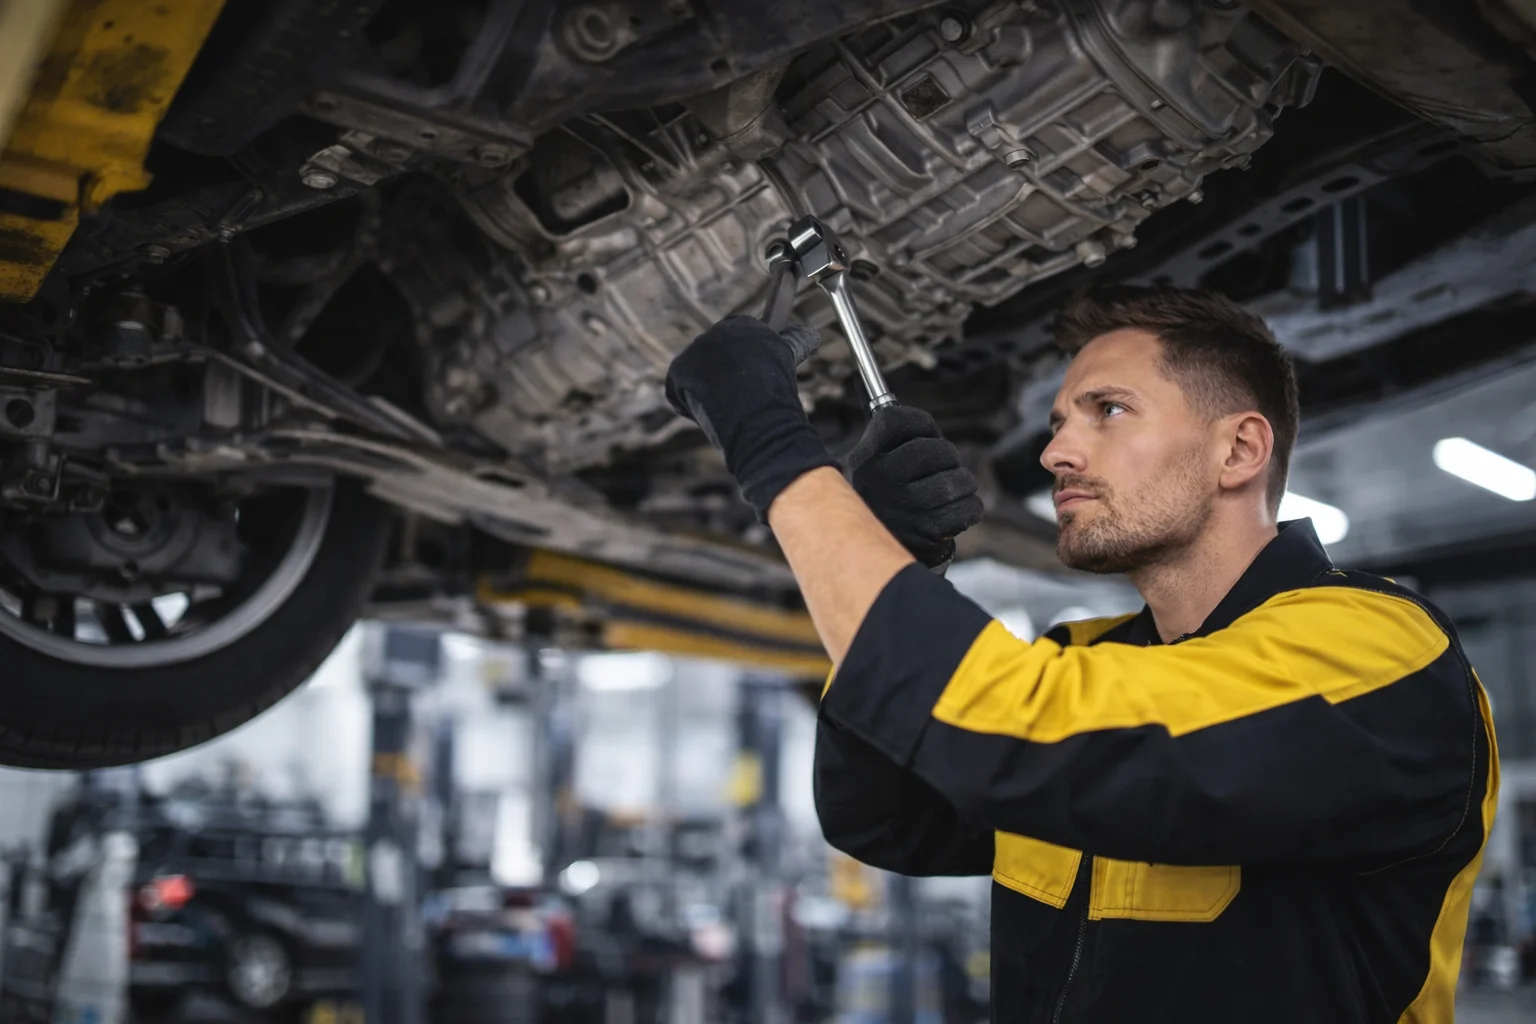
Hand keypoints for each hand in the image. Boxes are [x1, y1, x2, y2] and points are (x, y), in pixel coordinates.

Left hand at [665, 315, 835, 519]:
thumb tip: (809, 333)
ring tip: (726, 407)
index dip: (739, 364)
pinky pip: (677, 389)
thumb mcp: (786, 362)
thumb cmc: (776, 396)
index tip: (745, 380)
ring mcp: (697, 349)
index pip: (735, 339)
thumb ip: (791, 343)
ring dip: (706, 390)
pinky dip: (688, 404)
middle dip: (721, 376)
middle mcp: (719, 330)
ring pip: (696, 374)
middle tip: (736, 398)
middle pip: (713, 356)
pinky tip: (708, 412)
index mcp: (747, 325)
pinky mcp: (679, 368)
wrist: (757, 419)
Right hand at [847, 405, 983, 566]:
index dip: (921, 423)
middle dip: (950, 457)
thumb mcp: (869, 470)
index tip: (927, 434)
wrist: (874, 559)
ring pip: (959, 479)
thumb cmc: (883, 503)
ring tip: (953, 491)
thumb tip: (911, 418)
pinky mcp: (925, 531)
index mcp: (864, 459)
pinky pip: (968, 507)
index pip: (895, 420)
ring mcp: (903, 506)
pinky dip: (970, 508)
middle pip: (938, 449)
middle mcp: (879, 480)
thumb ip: (889, 441)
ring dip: (964, 485)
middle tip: (945, 468)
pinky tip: (957, 510)